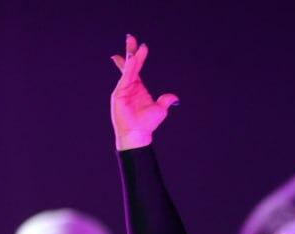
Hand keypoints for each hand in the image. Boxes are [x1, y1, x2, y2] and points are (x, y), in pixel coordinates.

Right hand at [110, 34, 178, 150]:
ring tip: (132, 44)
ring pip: (128, 69)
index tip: (142, 47)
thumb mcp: (160, 109)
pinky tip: (132, 59)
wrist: (137, 133)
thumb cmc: (147, 124)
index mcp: (138, 87)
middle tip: (130, 37)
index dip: (140, 57)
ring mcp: (123, 89)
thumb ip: (166, 100)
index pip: (137, 68)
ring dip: (130, 57)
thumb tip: (175, 98)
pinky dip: (128, 68)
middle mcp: (129, 86)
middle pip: (130, 65)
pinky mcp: (119, 94)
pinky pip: (125, 77)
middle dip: (130, 51)